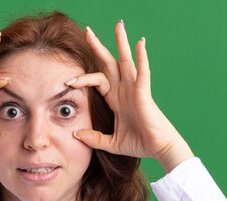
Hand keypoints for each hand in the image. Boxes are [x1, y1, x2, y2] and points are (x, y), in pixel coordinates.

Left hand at [69, 21, 193, 171]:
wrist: (158, 149)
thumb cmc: (139, 144)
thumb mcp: (111, 143)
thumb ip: (94, 138)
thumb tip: (76, 134)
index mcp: (116, 99)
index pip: (97, 80)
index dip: (82, 78)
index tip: (67, 80)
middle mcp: (124, 90)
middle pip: (109, 63)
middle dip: (98, 48)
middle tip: (87, 31)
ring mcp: (134, 90)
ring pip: (126, 61)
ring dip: (122, 43)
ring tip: (118, 25)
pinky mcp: (144, 94)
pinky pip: (142, 72)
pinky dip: (142, 57)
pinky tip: (140, 43)